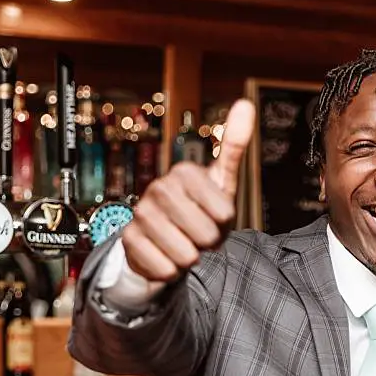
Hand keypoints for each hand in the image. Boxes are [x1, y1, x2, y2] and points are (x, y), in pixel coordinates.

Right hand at [120, 96, 253, 288]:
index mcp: (185, 173)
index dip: (224, 225)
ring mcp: (142, 213)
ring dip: (190, 259)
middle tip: (200, 236)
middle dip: (208, 244)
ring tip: (184, 246)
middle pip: (206, 235)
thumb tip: (246, 104)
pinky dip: (171, 271)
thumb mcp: (221, 183)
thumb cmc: (200, 212)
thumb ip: (233, 147)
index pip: (223, 213)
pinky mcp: (129, 240)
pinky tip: (166, 258)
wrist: (166, 243)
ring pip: (185, 255)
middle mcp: (160, 188)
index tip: (215, 218)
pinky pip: (165, 269)